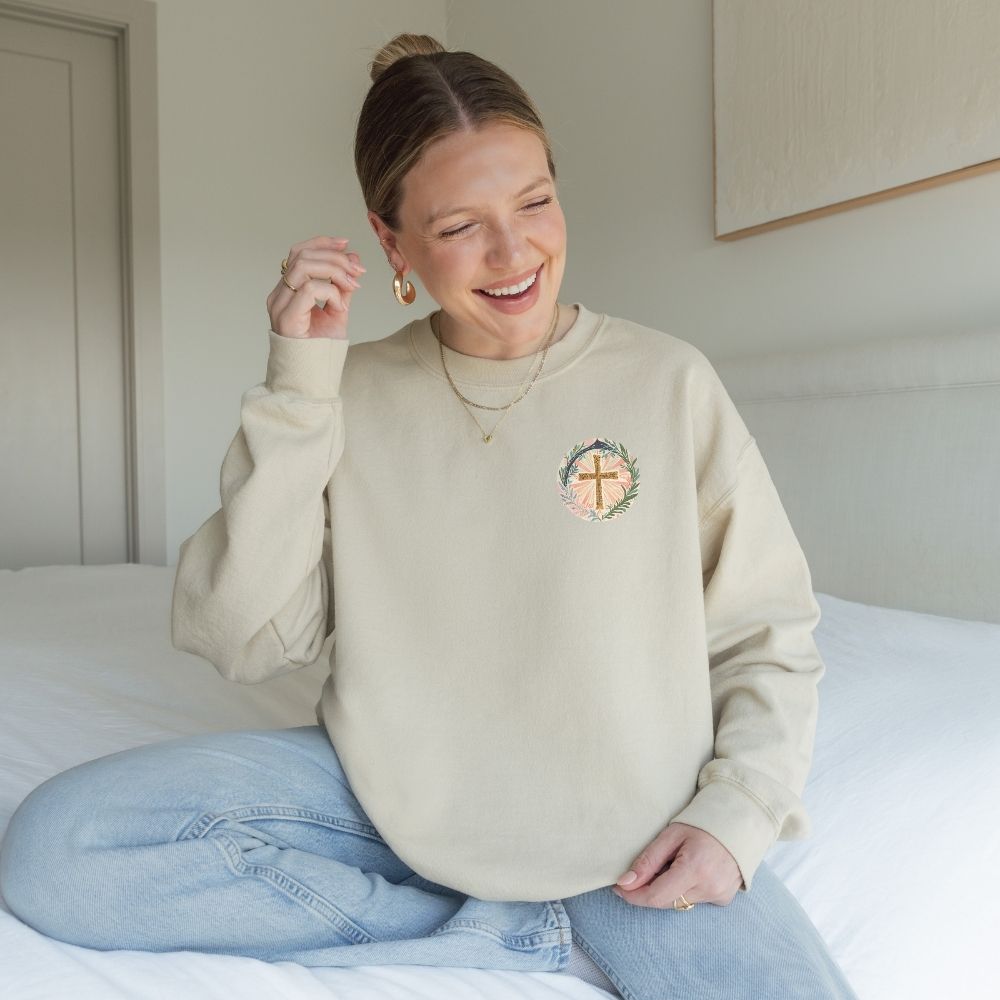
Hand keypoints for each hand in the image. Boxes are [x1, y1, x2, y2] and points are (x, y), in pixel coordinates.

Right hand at [267, 235, 365, 339]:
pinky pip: (310, 289)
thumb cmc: (321, 348)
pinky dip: (332, 292)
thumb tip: (353, 260)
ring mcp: (280, 305)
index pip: (299, 253)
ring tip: (352, 285)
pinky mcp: (286, 317)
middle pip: (302, 255)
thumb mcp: (338, 310)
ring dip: (334, 270)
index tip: (347, 244)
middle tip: (358, 270)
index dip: (322, 243)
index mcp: (288, 291)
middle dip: (335, 257)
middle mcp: (279, 295)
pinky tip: (341, 306)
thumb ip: (343, 287)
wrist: (313, 376)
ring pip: (304, 266)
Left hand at [610, 822, 741, 908]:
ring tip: (673, 862)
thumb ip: (648, 860)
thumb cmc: (702, 823)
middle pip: (666, 901)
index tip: (618, 887)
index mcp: (695, 869)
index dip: (633, 895)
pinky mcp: (723, 899)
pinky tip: (690, 869)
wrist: (739, 822)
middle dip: (649, 889)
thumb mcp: (671, 834)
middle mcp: (710, 888)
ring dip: (667, 888)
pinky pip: (693, 900)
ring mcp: (719, 896)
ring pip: (679, 902)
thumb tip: (625, 882)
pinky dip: (684, 889)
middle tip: (645, 869)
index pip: (656, 897)